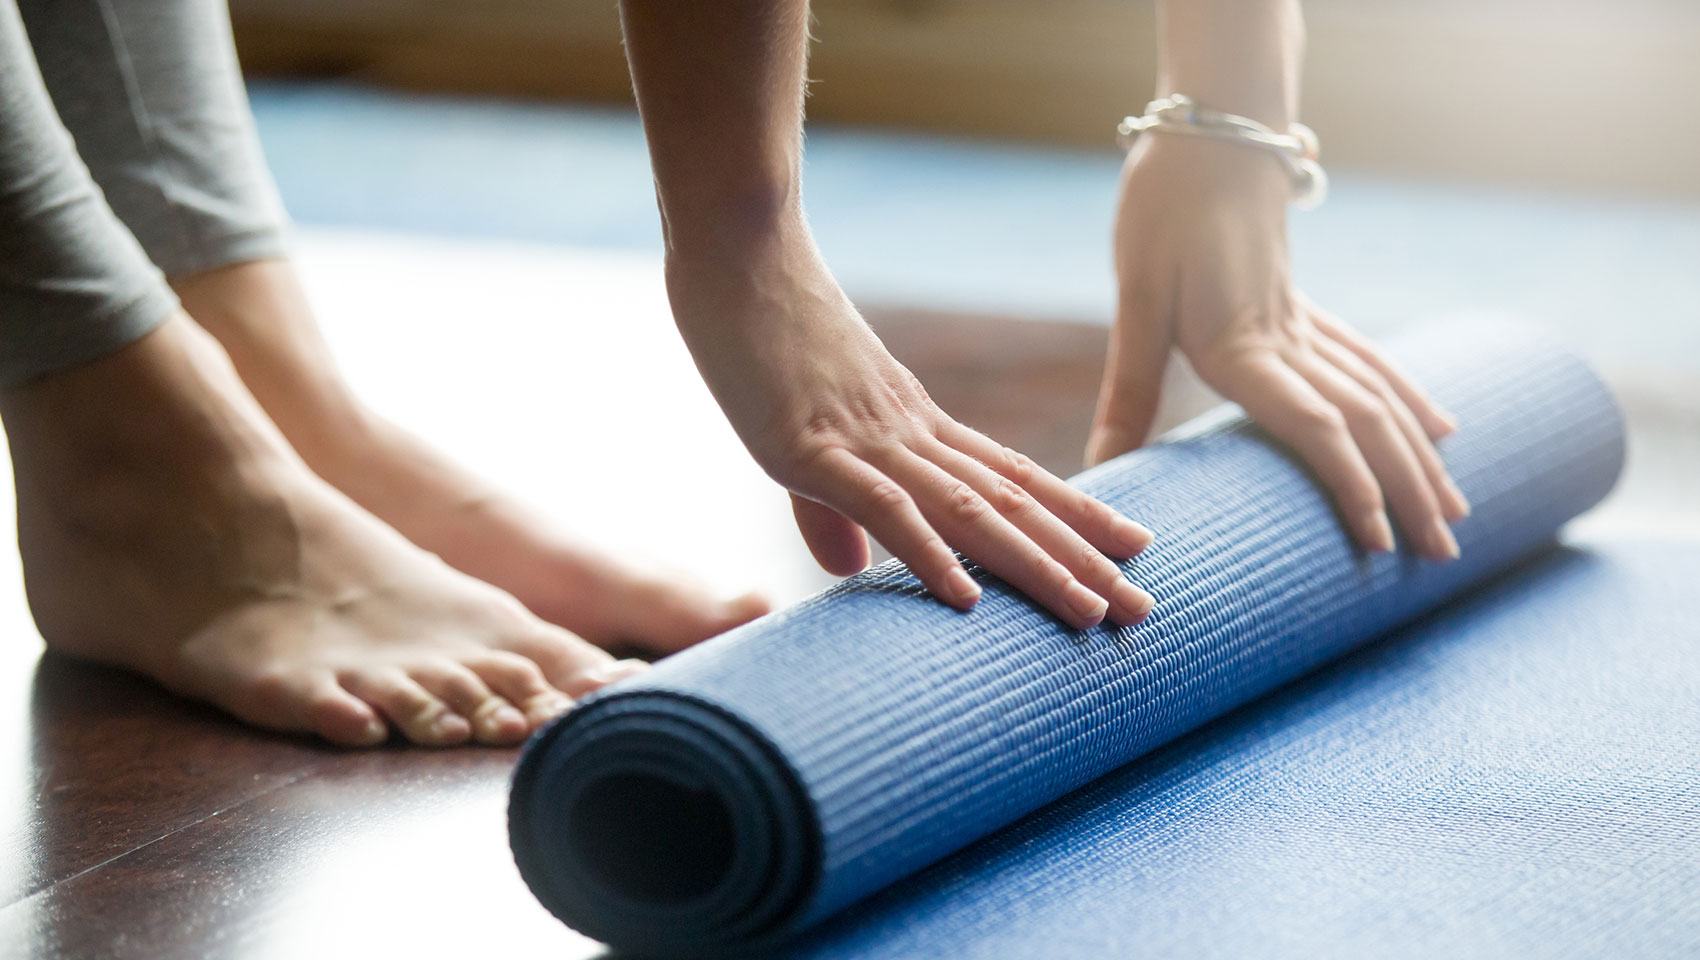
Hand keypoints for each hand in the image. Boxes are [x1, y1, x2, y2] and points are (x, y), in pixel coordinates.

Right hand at [665, 232, 1154, 629]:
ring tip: (1092, 612)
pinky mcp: (811, 444)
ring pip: (971, 509)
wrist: (736, 245)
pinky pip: (883, 505)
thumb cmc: (761, 328)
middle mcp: (910, 430)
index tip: (1132, 548)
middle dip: (1080, 558)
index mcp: (914, 423)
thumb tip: (851, 569)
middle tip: (1142, 609)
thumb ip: (828, 507)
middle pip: (1013, 501)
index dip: (1075, 514)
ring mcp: (866, 436)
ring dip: (1034, 564)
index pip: (1013, 475)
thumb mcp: (798, 432)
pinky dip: (928, 553)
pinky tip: (966, 599)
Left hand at [1089, 135, 1469, 558]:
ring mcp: (1309, 323)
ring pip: (1383, 397)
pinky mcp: (1308, 308)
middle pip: (1367, 423)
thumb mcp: (1137, 303)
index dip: (1350, 486)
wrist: (1209, 136)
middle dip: (1408, 492)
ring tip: (1458, 514)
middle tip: (1443, 557)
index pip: (1315, 426)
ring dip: (1422, 458)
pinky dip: (1413, 398)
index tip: (1379, 544)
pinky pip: (1375, 361)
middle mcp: (1291, 340)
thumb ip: (1129, 389)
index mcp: (1246, 347)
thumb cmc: (1164, 215)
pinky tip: (1443, 427)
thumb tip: (1102, 470)